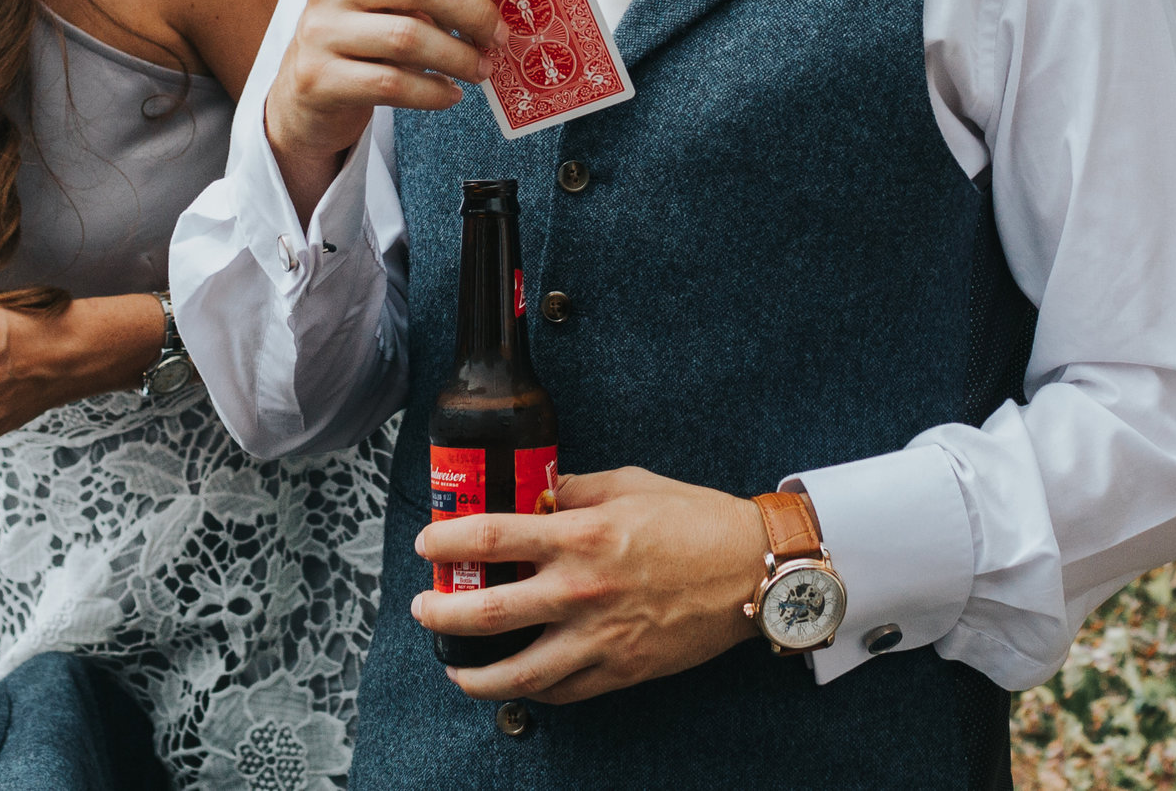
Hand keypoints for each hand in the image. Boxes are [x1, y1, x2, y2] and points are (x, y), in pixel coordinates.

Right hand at [264, 0, 517, 213]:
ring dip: (460, 57)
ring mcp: (321, 31)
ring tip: (482, 70)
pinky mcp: (319, 78)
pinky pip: (392, 84)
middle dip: (474, 11)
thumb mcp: (394, 1)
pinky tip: (450, 94)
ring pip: (409, 37)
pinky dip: (433, 92)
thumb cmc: (367, 38)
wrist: (306, 91)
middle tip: (500, 36)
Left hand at [410, 467, 764, 704]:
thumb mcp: (627, 484)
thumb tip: (530, 494)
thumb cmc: (695, 520)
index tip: (428, 544)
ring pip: (518, 672)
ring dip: (474, 674)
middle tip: (423, 609)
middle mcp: (582, 590)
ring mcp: (600, 637)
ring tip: (455, 667)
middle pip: (487, 612)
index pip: (490, 538)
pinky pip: (563, 692)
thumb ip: (571, 490)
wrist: (752, 569)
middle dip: (440, 613)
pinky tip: (515, 681)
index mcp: (580, 536)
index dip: (447, 541)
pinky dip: (531, 690)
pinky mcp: (621, 669)